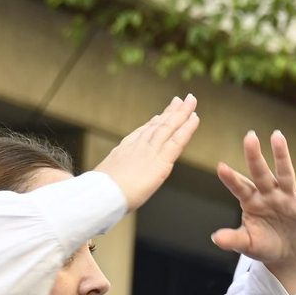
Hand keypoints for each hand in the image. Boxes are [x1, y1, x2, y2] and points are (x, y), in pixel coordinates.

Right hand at [96, 95, 201, 210]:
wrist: (101, 194)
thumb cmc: (100, 192)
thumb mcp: (106, 177)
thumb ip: (114, 174)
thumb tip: (111, 178)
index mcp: (125, 149)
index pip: (143, 132)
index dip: (154, 122)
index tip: (161, 115)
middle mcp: (138, 145)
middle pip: (158, 125)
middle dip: (170, 112)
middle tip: (182, 100)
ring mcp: (150, 150)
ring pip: (169, 127)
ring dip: (181, 113)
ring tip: (191, 101)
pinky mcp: (161, 161)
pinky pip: (177, 141)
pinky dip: (187, 128)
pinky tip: (195, 119)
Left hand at [214, 130, 295, 276]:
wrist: (290, 256)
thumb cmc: (266, 246)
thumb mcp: (248, 245)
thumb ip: (234, 240)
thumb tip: (215, 238)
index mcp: (251, 202)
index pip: (240, 188)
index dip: (231, 179)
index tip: (221, 167)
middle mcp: (269, 195)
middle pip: (261, 173)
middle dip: (255, 156)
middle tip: (250, 137)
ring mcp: (287, 198)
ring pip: (284, 174)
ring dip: (281, 156)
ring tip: (277, 136)